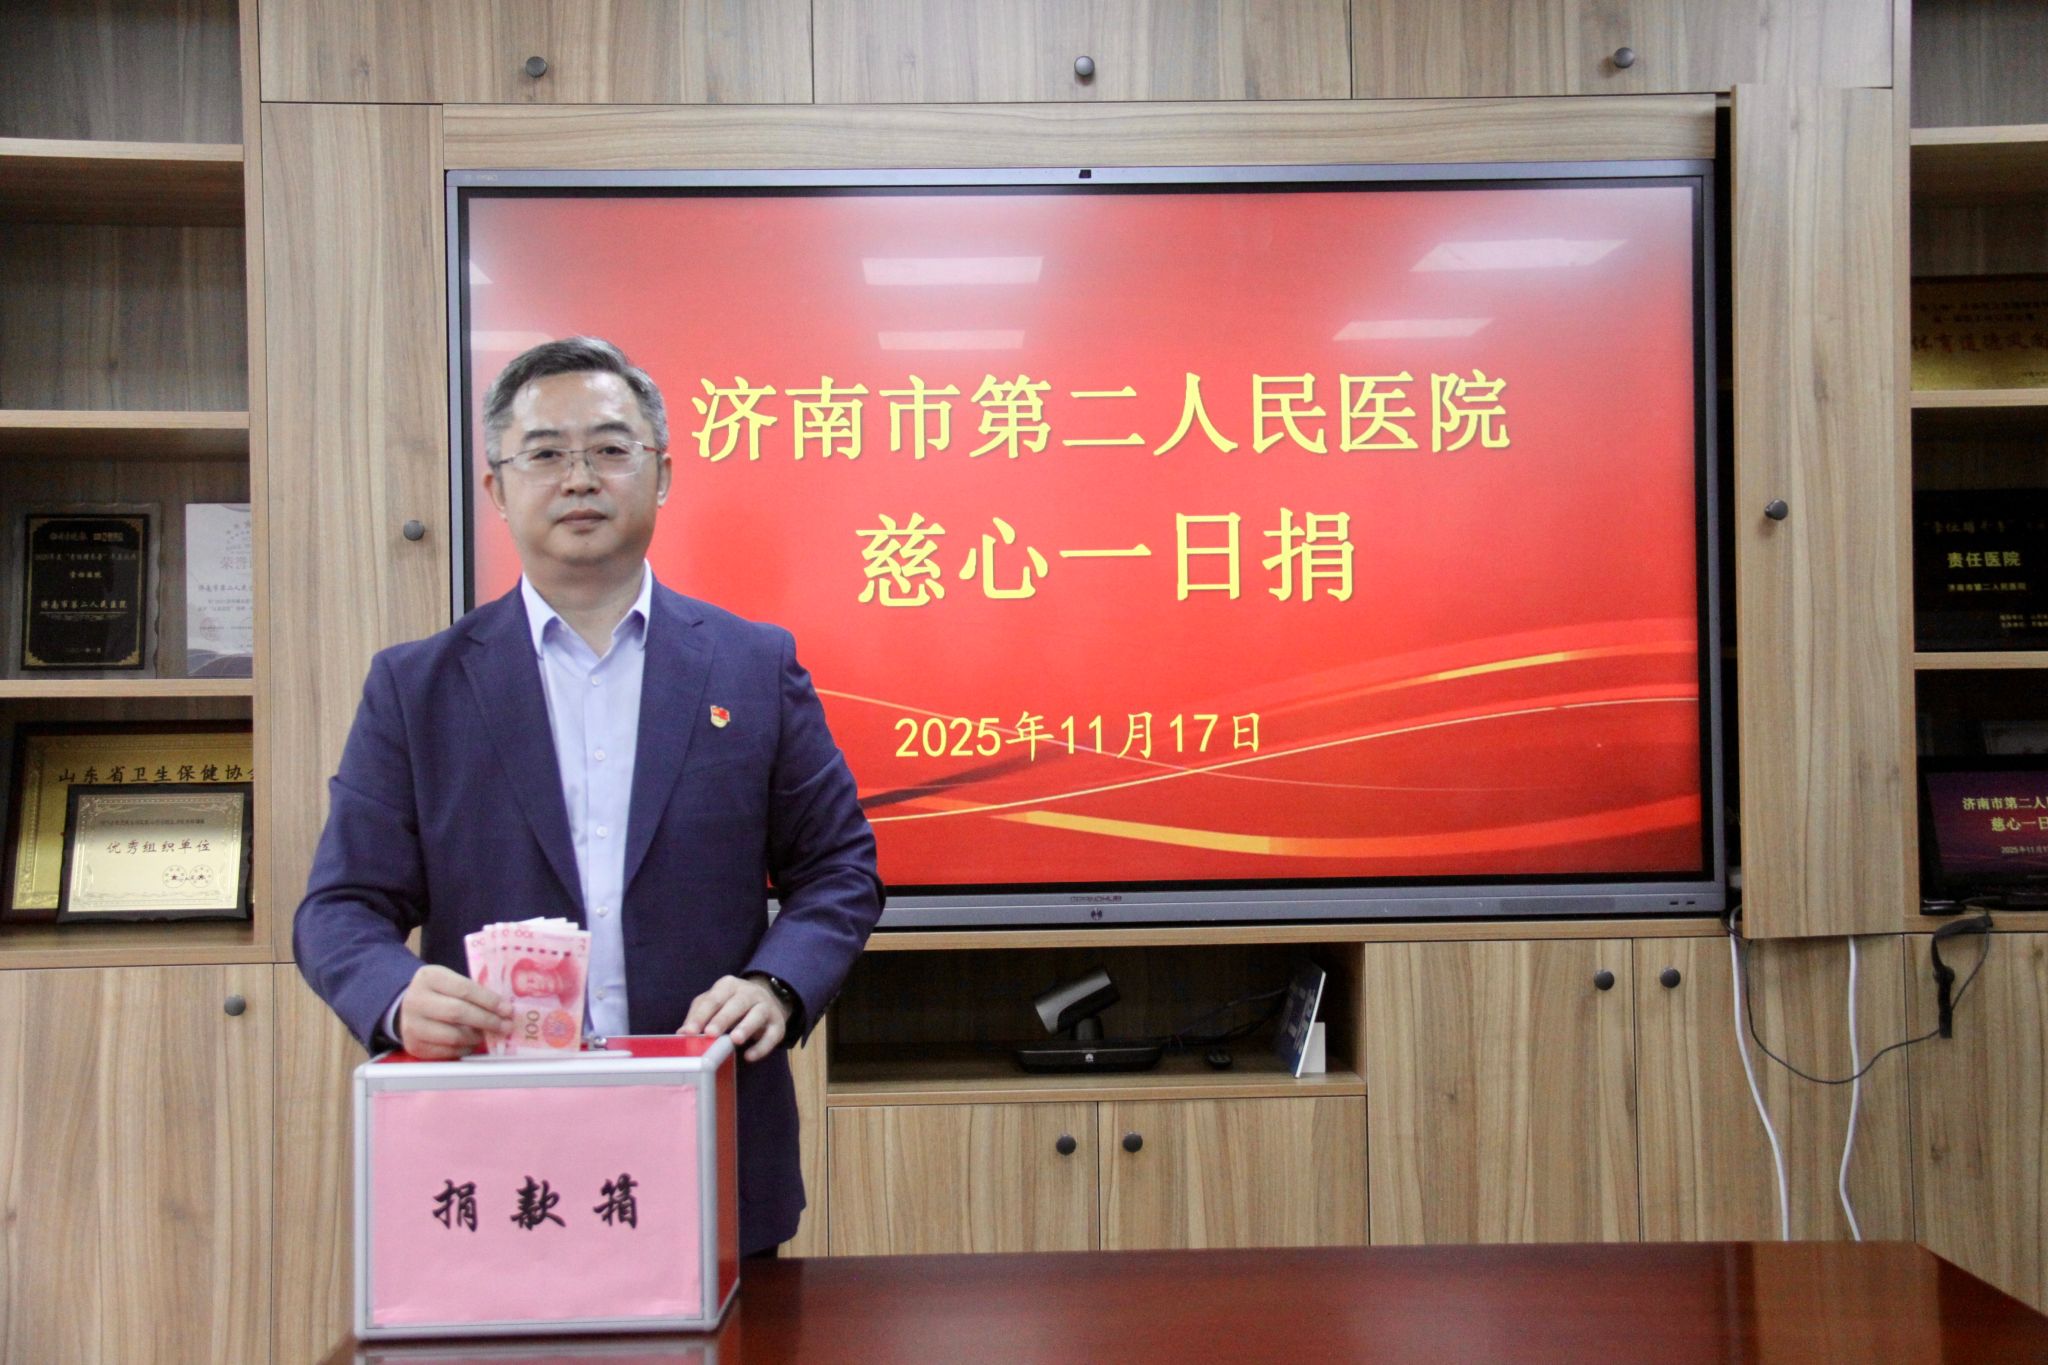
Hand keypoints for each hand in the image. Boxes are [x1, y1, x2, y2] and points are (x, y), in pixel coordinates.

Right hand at [398, 963, 512, 1059]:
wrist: (407, 1006)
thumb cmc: (439, 992)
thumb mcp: (451, 981)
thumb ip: (473, 991)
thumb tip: (504, 1009)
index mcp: (429, 978)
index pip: (464, 989)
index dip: (489, 1001)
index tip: (508, 1009)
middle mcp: (416, 1001)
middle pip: (458, 1012)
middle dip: (487, 1020)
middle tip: (506, 1025)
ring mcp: (412, 1025)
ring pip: (453, 1036)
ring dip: (477, 1037)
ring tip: (488, 1034)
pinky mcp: (414, 1046)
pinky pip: (447, 1052)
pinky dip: (465, 1048)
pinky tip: (472, 1042)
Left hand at [680, 974, 788, 1062]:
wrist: (766, 1000)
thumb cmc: (731, 1004)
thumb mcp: (713, 1003)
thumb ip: (697, 1015)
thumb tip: (682, 1033)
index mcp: (729, 986)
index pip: (713, 999)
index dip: (700, 1016)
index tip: (689, 1031)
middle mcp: (749, 993)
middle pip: (736, 1004)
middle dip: (723, 1019)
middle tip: (710, 1033)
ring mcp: (766, 1007)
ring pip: (757, 1015)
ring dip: (746, 1027)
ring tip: (734, 1040)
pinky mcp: (778, 1024)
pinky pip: (772, 1035)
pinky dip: (762, 1046)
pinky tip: (749, 1056)